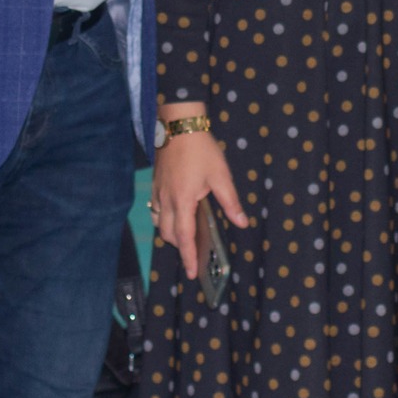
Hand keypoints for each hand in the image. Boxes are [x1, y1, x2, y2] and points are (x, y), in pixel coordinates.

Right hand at [150, 111, 249, 279]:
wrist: (179, 125)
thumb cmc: (201, 150)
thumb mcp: (221, 176)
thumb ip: (230, 202)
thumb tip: (242, 223)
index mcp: (183, 201)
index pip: (184, 237)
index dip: (188, 257)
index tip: (191, 273)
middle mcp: (166, 200)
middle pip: (167, 233)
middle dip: (179, 245)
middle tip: (194, 250)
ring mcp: (158, 191)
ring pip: (159, 221)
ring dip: (170, 232)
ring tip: (186, 233)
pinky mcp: (155, 183)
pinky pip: (156, 208)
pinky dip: (164, 217)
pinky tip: (176, 212)